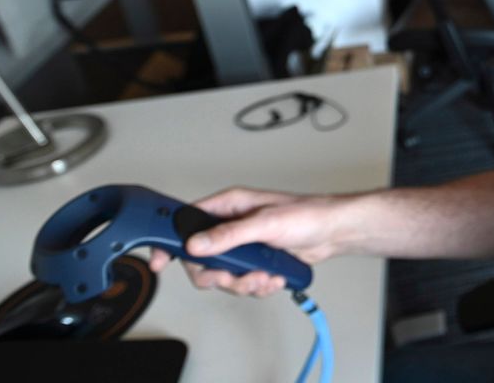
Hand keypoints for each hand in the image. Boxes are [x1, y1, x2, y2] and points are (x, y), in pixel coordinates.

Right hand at [148, 186, 353, 297]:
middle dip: (216, 274)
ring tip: (263, 276)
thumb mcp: (265, 223)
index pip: (186, 221)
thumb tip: (197, 244)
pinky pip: (242, 283)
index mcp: (229, 206)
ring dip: (242, 283)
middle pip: (200, 258)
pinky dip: (257, 286)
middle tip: (230, 277)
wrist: (333, 232)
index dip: (171, 241)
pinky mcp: (256, 262)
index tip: (160, 261)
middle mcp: (232, 226)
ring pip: (222, 275)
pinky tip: (273, 277)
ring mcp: (243, 246)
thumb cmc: (307, 214)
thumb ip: (229, 235)